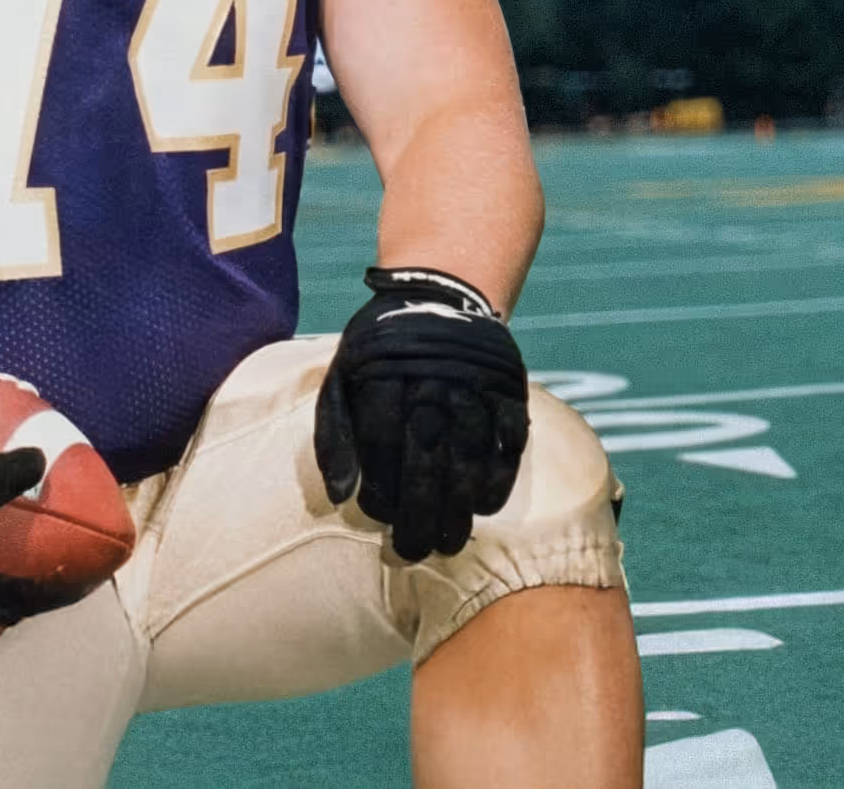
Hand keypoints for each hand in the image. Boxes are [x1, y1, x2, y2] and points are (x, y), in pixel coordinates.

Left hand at [314, 265, 531, 561]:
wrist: (437, 294)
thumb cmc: (379, 353)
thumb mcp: (342, 378)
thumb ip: (334, 437)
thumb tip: (340, 499)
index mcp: (384, 372)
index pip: (381, 441)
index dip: (380, 488)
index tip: (380, 521)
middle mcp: (431, 375)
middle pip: (426, 453)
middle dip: (421, 511)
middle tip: (417, 551)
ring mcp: (473, 378)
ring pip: (470, 449)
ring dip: (461, 502)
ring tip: (452, 542)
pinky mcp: (506, 382)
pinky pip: (509, 432)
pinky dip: (501, 471)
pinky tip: (486, 505)